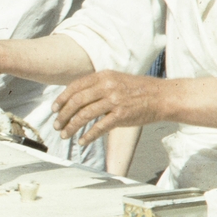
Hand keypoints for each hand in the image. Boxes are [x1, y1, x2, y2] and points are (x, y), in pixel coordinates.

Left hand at [52, 70, 167, 144]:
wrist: (163, 96)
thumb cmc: (139, 90)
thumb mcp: (117, 80)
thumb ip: (98, 85)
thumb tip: (77, 96)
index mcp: (104, 76)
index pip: (75, 87)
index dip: (61, 99)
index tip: (54, 109)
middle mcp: (107, 86)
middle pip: (76, 102)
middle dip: (62, 115)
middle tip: (56, 125)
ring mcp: (114, 101)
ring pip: (84, 115)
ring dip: (71, 127)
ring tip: (64, 134)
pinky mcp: (121, 116)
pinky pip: (98, 128)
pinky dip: (87, 136)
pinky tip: (81, 140)